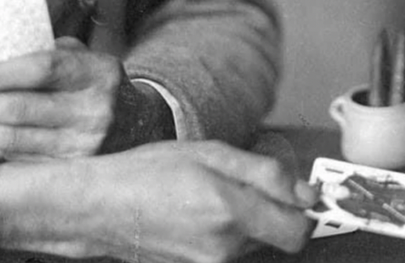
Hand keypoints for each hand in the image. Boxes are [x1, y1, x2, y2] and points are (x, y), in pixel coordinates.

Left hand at [0, 37, 172, 158]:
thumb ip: (47, 54)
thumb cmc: (96, 84)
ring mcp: (83, 145)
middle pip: (22, 109)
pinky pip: (18, 159)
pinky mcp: (69, 170)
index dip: (1, 73)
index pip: (45, 69)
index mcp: (98, 72)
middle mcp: (94, 110)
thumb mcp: (85, 59)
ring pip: (14, 139)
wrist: (136, 124)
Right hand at [0, 140, 318, 260]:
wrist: (96, 208)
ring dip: (247, 221)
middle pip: (277, 237)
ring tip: (213, 196)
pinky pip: (227, 251)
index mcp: (232, 215)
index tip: (295, 191)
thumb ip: (267, 174)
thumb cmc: (148, 173)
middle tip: (243, 184)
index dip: (303, 209)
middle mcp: (224, 250)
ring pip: (252, 244)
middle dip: (272, 211)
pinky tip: (200, 213)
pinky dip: (225, 233)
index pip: (299, 232)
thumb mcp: (212, 153)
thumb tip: (308, 194)